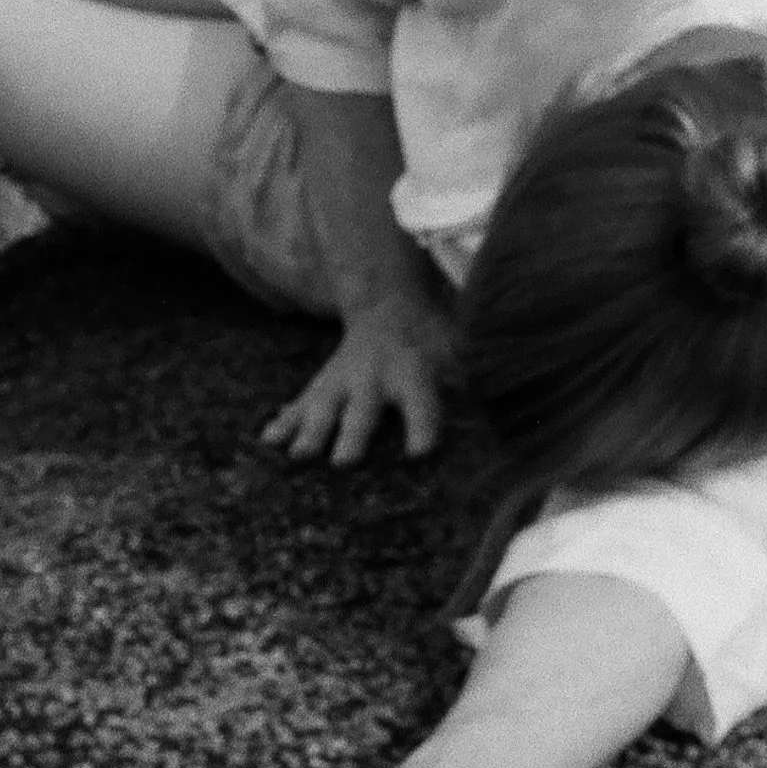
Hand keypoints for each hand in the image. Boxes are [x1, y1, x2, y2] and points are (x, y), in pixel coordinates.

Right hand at [261, 293, 458, 467]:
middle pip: (363, 410)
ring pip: (324, 408)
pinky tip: (268, 441)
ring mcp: (343, 381)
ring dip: (312, 431)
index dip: (422, 428)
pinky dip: (284, 421)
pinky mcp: (322, 385)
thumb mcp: (458, 353)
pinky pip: (300, 404)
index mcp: (413, 374)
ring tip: (298, 456)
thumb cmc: (430, 341)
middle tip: (344, 462)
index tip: (419, 453)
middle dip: (353, 435)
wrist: (388, 305)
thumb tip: (498, 409)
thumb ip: (472, 381)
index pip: (421, 404)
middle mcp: (374, 379)